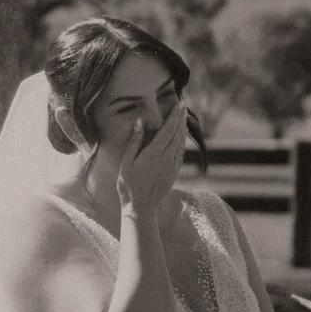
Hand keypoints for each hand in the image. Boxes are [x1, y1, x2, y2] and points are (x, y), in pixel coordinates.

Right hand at [115, 98, 187, 216]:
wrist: (141, 207)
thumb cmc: (128, 185)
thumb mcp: (126, 162)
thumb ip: (134, 141)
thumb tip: (140, 122)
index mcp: (154, 153)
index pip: (168, 129)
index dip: (174, 116)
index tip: (179, 104)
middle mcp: (166, 158)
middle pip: (177, 134)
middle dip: (180, 119)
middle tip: (183, 106)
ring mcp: (172, 166)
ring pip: (181, 143)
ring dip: (182, 129)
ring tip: (183, 118)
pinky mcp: (174, 173)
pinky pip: (181, 154)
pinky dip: (182, 143)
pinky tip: (181, 139)